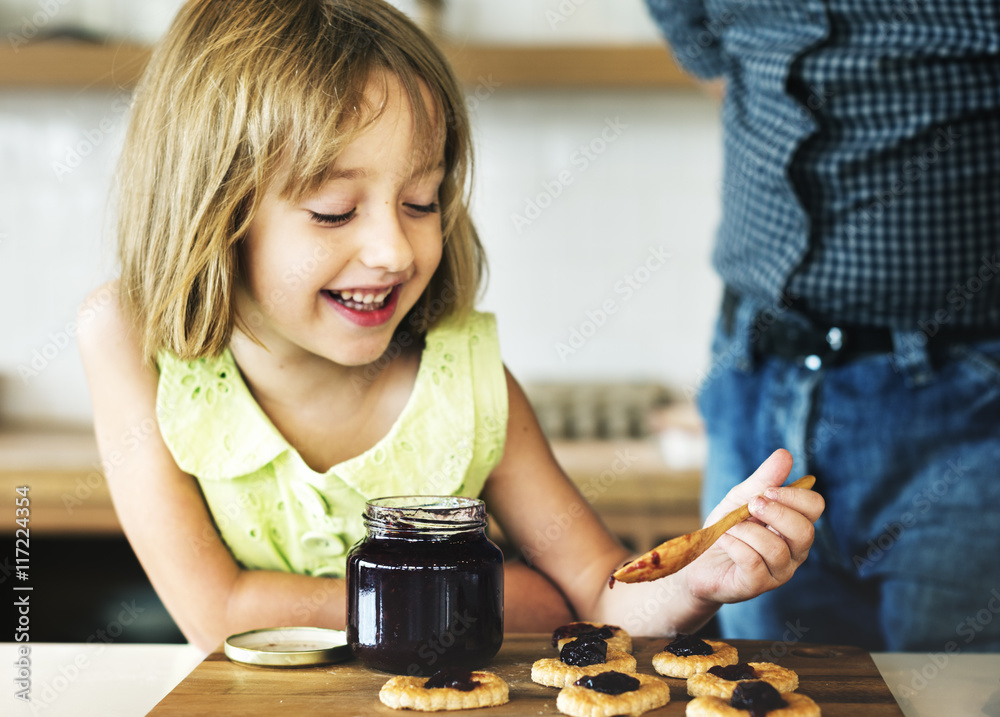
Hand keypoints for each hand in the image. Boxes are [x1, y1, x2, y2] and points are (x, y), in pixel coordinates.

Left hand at [682, 449, 824, 605]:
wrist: (697, 560)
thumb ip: (763, 479)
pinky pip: (753, 562)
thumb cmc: (726, 529)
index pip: (815, 507)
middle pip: (805, 531)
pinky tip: (724, 540)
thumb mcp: (741, 499)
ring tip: (730, 527)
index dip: (794, 495)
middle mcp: (794, 552)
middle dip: (776, 513)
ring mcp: (778, 572)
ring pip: (776, 549)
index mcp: (794, 526)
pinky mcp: (757, 586)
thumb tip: (785, 454)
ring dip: (747, 530)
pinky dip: (735, 545)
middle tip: (751, 505)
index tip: (767, 490)